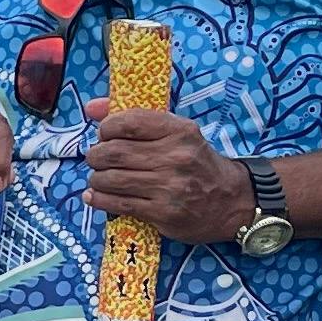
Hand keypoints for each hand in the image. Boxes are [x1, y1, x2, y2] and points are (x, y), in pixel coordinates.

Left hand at [84, 102, 260, 242]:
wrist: (230, 201)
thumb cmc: (196, 163)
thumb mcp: (177, 133)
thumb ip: (136, 117)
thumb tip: (91, 107)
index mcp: (179, 131)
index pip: (128, 122)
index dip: (106, 128)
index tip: (105, 135)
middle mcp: (175, 157)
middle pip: (114, 152)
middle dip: (96, 155)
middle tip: (97, 159)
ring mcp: (169, 187)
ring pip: (112, 179)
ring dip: (97, 178)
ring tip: (99, 178)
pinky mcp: (163, 213)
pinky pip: (119, 204)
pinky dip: (100, 200)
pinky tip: (95, 196)